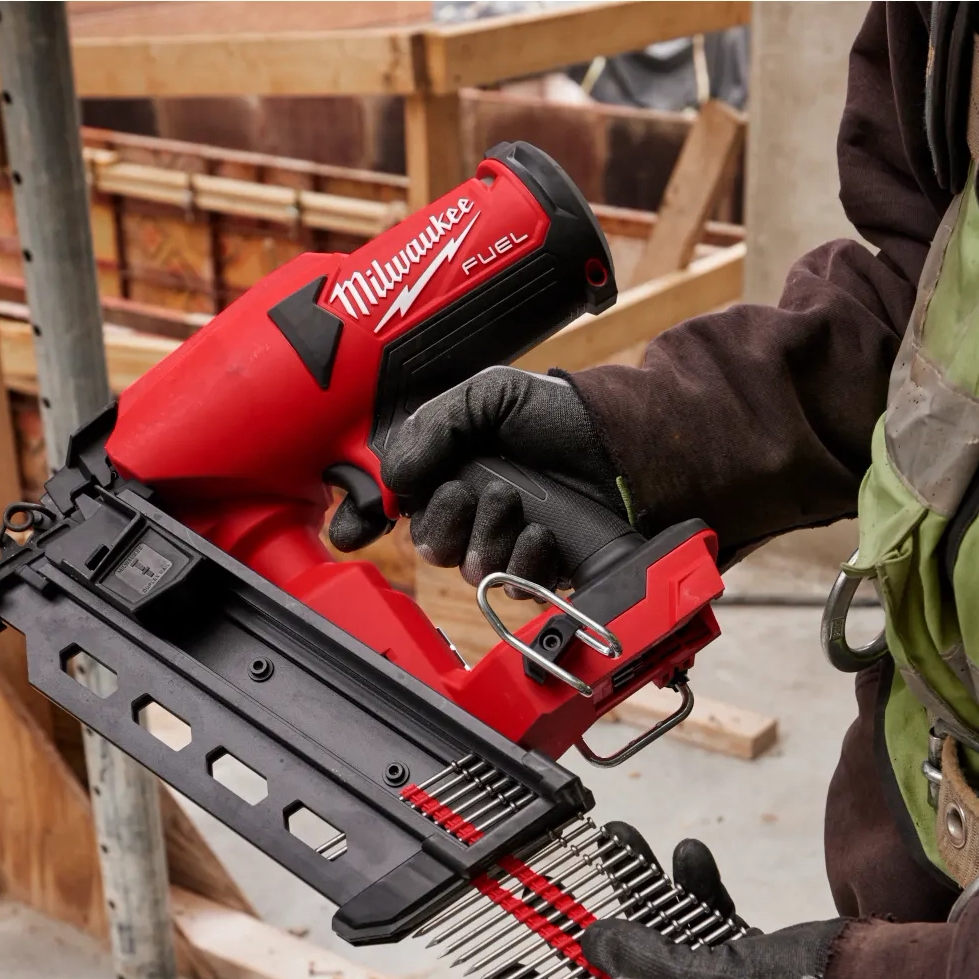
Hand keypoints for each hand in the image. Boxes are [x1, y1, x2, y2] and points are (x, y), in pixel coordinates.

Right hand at [357, 367, 628, 590]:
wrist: (625, 445)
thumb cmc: (562, 415)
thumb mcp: (492, 395)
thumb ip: (435, 423)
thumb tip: (392, 477)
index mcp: (448, 467)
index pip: (389, 502)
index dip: (361, 519)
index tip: (353, 528)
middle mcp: (470, 509)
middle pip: (427, 542)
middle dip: (444, 520)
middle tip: (470, 491)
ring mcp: (505, 542)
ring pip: (467, 567)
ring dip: (489, 535)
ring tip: (519, 502)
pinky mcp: (539, 570)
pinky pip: (512, 584)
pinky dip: (526, 559)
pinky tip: (544, 532)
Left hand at [489, 822, 841, 978]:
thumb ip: (644, 965)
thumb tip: (588, 942)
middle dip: (596, 929)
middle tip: (553, 890)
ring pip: (664, 939)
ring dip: (642, 890)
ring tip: (614, 838)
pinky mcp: (749, 962)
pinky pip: (704, 922)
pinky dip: (692, 890)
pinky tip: (683, 853)